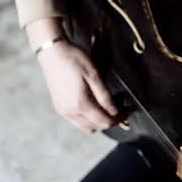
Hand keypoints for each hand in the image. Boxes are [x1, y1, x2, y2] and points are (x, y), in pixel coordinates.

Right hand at [27, 17, 118, 132]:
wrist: (53, 54)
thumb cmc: (74, 60)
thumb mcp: (94, 75)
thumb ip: (104, 95)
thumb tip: (114, 111)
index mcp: (80, 104)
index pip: (104, 121)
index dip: (119, 118)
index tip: (128, 111)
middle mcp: (70, 112)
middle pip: (95, 127)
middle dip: (109, 121)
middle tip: (121, 109)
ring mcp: (63, 111)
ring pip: (85, 126)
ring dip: (98, 121)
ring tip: (108, 107)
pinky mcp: (59, 107)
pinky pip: (76, 121)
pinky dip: (87, 118)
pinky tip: (94, 105)